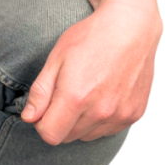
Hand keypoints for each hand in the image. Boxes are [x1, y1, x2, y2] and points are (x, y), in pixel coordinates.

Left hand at [20, 0, 161, 144]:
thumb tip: (29, 118)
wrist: (130, 28)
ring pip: (88, 136)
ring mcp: (120, 115)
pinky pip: (107, 130)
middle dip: (59, 121)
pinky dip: (99, 120)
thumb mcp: (56, 58)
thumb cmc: (91, 37)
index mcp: (76, 97)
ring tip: (83, 91)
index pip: (50, 135)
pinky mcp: (134, 115)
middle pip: (68, 137)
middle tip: (63, 93)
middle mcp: (101, 111)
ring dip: (79, 122)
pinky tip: (100, 94)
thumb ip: (41, 92)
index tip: (43, 107)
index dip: (41, 123)